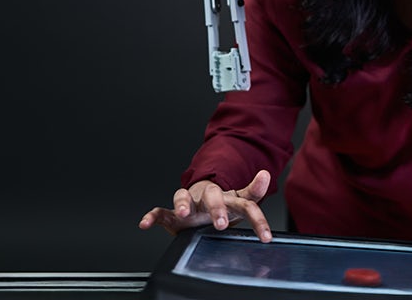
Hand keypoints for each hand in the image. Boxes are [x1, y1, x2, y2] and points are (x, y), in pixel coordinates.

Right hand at [137, 169, 272, 241]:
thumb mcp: (240, 200)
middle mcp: (207, 197)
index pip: (244, 203)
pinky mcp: (173, 214)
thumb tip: (266, 174)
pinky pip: (160, 212)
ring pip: (183, 196)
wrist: (200, 203)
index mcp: (228, 197)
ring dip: (182, 203)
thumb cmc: (222, 203)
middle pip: (211, 195)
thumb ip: (254, 192)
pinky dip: (152, 216)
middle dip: (215, 208)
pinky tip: (145, 223)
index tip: (265, 237)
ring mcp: (190, 204)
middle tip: (220, 223)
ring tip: (182, 213)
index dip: (255, 219)